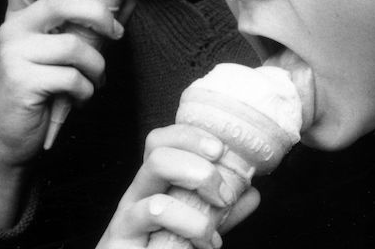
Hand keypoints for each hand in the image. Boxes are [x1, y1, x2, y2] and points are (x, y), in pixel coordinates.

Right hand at [0, 0, 122, 168]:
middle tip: (116, 32)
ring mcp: (12, 55)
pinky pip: (72, 77)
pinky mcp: (21, 81)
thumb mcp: (62, 50)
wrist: (15, 135)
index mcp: (18, 16)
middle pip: (60, 2)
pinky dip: (86, 90)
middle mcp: (11, 30)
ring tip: (94, 79)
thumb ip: (86, 24)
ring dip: (96, 66)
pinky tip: (79, 97)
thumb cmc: (45, 86)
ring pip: (74, 45)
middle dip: (99, 15)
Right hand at [98, 124, 260, 248]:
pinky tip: (206, 243)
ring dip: (198, 187)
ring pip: (156, 167)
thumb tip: (252, 193)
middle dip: (199, 161)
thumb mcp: (200, 228)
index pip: (163, 140)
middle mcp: (139, 191)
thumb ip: (223, 212)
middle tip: (225, 193)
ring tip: (217, 218)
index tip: (221, 150)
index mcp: (155, 184)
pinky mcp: (122, 231)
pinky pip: (154, 209)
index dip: (191, 135)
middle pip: (159, 148)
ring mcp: (128, 209)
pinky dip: (190, 223)